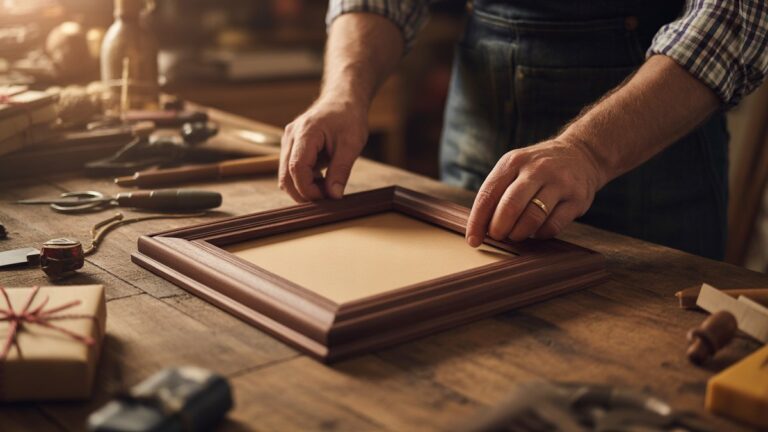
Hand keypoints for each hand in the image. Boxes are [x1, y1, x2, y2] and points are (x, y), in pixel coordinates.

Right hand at [279, 97, 367, 201]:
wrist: (343, 101)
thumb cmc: (348, 118)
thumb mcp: (352, 144)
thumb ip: (341, 170)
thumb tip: (334, 196)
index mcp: (305, 133)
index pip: (296, 169)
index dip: (308, 189)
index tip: (326, 198)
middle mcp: (290, 137)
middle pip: (285, 176)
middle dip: (304, 193)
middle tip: (327, 198)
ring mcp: (288, 142)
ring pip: (286, 176)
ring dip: (303, 188)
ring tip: (327, 187)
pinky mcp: (291, 147)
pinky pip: (291, 170)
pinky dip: (304, 180)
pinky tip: (322, 180)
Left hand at [465, 138, 606, 245]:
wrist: (582, 154)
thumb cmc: (538, 168)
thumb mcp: (515, 168)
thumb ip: (497, 192)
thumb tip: (479, 228)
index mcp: (513, 162)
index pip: (488, 194)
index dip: (477, 221)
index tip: (473, 240)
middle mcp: (536, 169)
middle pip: (510, 206)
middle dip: (499, 228)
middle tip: (497, 236)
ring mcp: (559, 183)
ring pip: (533, 217)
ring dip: (519, 233)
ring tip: (516, 235)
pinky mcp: (577, 199)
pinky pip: (553, 225)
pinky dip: (539, 234)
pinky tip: (536, 231)